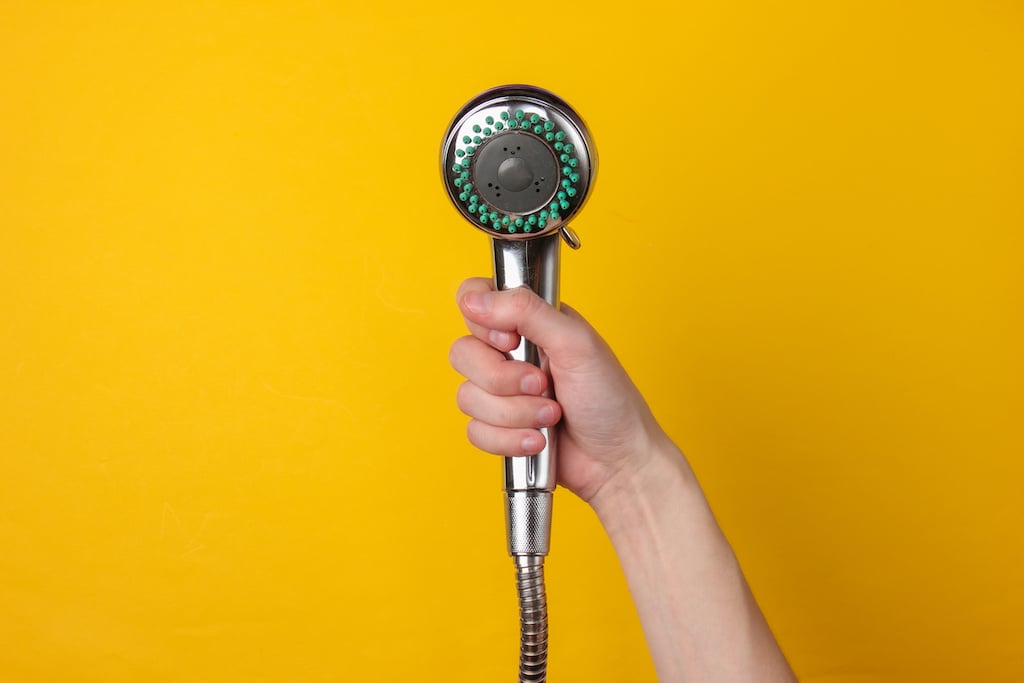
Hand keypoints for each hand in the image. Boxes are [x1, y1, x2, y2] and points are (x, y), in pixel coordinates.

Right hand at [449, 277, 674, 503]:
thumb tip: (476, 301)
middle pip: (463, 352)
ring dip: (515, 413)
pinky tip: (538, 440)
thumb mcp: (576, 343)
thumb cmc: (610, 399)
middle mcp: (511, 353)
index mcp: (530, 322)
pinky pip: (475, 431)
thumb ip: (527, 311)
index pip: (474, 300)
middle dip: (504, 379)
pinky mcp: (498, 428)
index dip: (483, 323)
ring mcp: (502, 392)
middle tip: (543, 384)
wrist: (617, 462)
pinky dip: (509, 439)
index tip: (511, 341)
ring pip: (467, 397)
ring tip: (551, 416)